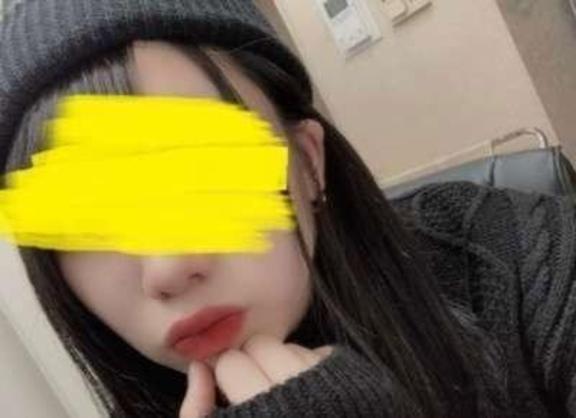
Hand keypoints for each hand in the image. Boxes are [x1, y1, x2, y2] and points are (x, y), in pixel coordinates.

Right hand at [179, 334, 334, 417]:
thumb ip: (196, 412)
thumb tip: (198, 368)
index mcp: (260, 413)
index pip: (231, 363)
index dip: (225, 375)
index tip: (230, 389)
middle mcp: (300, 396)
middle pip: (261, 345)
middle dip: (252, 364)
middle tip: (255, 392)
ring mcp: (334, 389)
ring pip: (290, 347)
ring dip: (280, 366)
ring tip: (283, 398)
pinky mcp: (358, 386)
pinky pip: (321, 354)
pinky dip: (310, 368)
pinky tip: (308, 396)